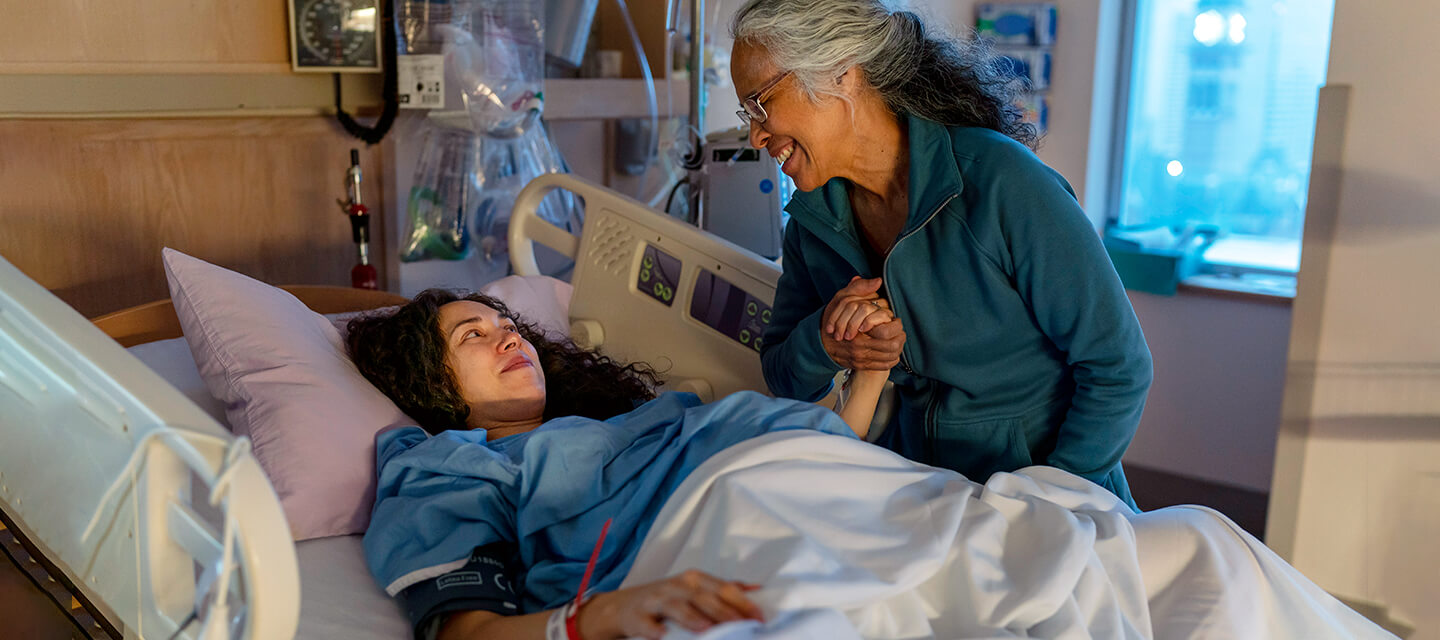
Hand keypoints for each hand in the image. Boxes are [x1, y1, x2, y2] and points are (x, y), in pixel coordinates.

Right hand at [577, 569, 763, 639]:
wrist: (623, 606)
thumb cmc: (667, 598)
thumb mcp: (695, 589)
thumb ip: (724, 589)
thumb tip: (756, 589)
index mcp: (695, 579)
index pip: (723, 588)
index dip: (742, 603)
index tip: (760, 617)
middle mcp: (676, 586)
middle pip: (703, 597)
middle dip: (724, 612)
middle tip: (742, 626)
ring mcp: (656, 599)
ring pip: (675, 606)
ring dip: (691, 617)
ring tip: (706, 629)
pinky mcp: (637, 616)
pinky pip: (646, 623)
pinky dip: (654, 630)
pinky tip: (663, 636)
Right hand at [821, 278, 905, 369]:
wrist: (819, 342)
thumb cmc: (832, 320)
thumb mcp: (842, 299)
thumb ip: (860, 288)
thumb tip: (877, 281)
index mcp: (858, 330)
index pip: (887, 332)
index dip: (896, 327)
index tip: (897, 321)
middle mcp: (860, 347)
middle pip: (891, 347)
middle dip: (900, 339)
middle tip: (901, 333)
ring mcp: (861, 358)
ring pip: (889, 357)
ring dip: (897, 350)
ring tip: (898, 341)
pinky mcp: (861, 365)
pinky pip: (883, 366)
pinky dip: (891, 360)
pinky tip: (892, 353)